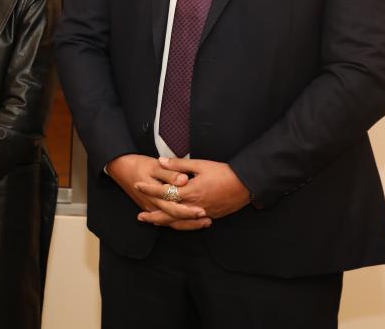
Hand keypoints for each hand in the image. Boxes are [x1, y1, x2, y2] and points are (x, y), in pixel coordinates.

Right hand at [105, 154, 209, 230]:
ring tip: (204, 223)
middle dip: (192, 221)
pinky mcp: (151, 208)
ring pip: (170, 222)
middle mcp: (153, 205)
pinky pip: (166, 220)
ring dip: (187, 224)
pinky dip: (179, 222)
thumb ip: (170, 173)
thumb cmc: (137, 165)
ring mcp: (151, 208)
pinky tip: (190, 222)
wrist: (119, 167)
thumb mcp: (153, 166)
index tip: (203, 210)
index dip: (189, 210)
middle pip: (174, 218)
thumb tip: (184, 180)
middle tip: (208, 219)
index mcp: (154, 195)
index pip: (174, 207)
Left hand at [134, 157, 250, 222]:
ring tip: (152, 222)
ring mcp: (202, 213)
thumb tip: (161, 161)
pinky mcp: (210, 216)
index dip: (149, 189)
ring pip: (179, 222)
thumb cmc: (224, 173)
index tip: (137, 186)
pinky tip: (173, 223)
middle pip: (168, 213)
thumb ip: (179, 165)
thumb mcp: (200, 165)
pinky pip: (190, 224)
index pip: (164, 192)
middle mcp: (194, 205)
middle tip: (139, 216)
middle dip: (153, 215)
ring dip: (164, 222)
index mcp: (190, 191)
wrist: (247, 185)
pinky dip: (179, 224)